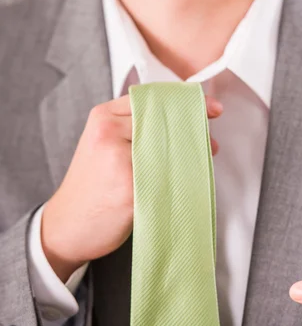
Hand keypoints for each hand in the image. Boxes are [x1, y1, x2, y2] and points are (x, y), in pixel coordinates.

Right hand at [41, 93, 222, 282]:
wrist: (66, 227)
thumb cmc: (92, 188)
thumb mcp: (104, 145)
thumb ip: (136, 129)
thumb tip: (187, 125)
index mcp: (103, 116)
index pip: (154, 98)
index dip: (188, 102)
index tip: (212, 109)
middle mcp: (109, 132)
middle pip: (166, 120)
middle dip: (194, 131)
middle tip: (210, 144)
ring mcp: (119, 160)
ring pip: (172, 149)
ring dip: (192, 157)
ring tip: (198, 167)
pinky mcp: (128, 188)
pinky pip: (169, 178)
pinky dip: (184, 180)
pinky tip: (187, 186)